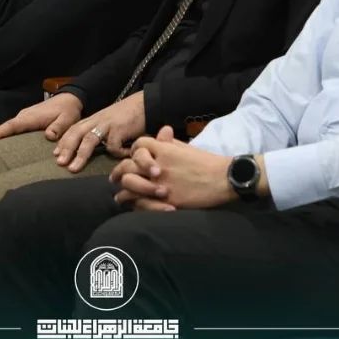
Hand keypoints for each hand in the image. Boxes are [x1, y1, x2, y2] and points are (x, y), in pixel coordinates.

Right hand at [0, 93, 82, 141]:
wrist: (69, 99)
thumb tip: (48, 136)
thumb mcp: (67, 119)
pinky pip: (14, 127)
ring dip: (0, 135)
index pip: (13, 125)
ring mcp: (25, 117)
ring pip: (9, 127)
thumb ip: (58, 127)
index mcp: (32, 117)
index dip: (0, 132)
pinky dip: (7, 133)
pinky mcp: (27, 119)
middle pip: (7, 127)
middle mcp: (25, 116)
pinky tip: (4, 143)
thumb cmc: (68, 110)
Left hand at [53, 92, 145, 172]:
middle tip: (59, 163)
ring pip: (89, 139)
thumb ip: (100, 133)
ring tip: (73, 169)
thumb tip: (89, 150)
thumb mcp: (109, 123)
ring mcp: (108, 124)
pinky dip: (118, 153)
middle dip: (66, 148)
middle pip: (76, 133)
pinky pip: (113, 145)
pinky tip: (125, 155)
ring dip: (80, 155)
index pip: (73, 129)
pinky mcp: (120, 128)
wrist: (146, 104)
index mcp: (93, 120)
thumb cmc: (129, 116)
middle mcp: (97, 120)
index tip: (56, 154)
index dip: (63, 141)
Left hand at [110, 126, 233, 210]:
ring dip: (123, 191)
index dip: (132, 153)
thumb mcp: (186, 148)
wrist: (224, 178)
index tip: (128, 161)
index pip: (139, 145)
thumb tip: (162, 131)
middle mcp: (159, 164)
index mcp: (164, 149)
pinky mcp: (165, 200)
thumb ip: (170, 142)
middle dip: (119, 172)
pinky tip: (132, 207)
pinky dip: (134, 204)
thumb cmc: (206, 162)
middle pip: (128, 165)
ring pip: (130, 184)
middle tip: (114, 179)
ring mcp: (160, 182)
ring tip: (120, 197)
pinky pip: (141, 202)